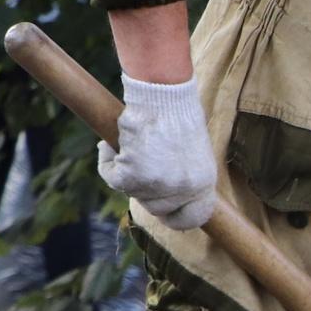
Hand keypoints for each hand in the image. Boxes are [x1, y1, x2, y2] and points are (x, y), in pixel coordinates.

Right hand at [97, 73, 217, 230]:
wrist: (162, 93)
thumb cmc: (177, 114)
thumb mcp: (191, 152)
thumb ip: (182, 176)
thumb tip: (161, 195)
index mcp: (204, 183)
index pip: (193, 217)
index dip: (175, 217)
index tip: (164, 212)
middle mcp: (183, 190)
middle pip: (156, 208)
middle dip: (144, 189)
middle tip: (139, 163)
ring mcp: (158, 186)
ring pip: (132, 192)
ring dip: (125, 170)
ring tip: (131, 142)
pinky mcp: (132, 176)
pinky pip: (111, 176)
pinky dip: (107, 161)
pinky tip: (110, 144)